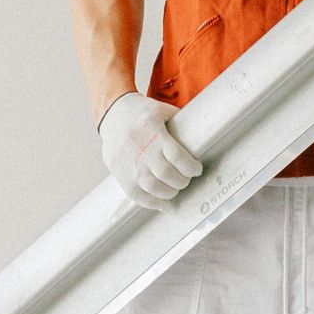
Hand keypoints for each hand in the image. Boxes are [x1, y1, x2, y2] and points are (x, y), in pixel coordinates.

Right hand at [99, 92, 202, 206]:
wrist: (111, 117)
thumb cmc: (140, 114)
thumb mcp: (160, 110)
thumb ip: (179, 122)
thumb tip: (201, 134)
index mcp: (154, 134)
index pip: (177, 156)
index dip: (191, 167)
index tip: (197, 169)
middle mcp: (142, 152)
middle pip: (167, 175)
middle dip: (183, 181)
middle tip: (186, 178)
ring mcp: (131, 167)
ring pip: (154, 188)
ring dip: (170, 193)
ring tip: (175, 188)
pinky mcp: (122, 177)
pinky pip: (139, 196)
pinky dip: (154, 203)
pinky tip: (163, 204)